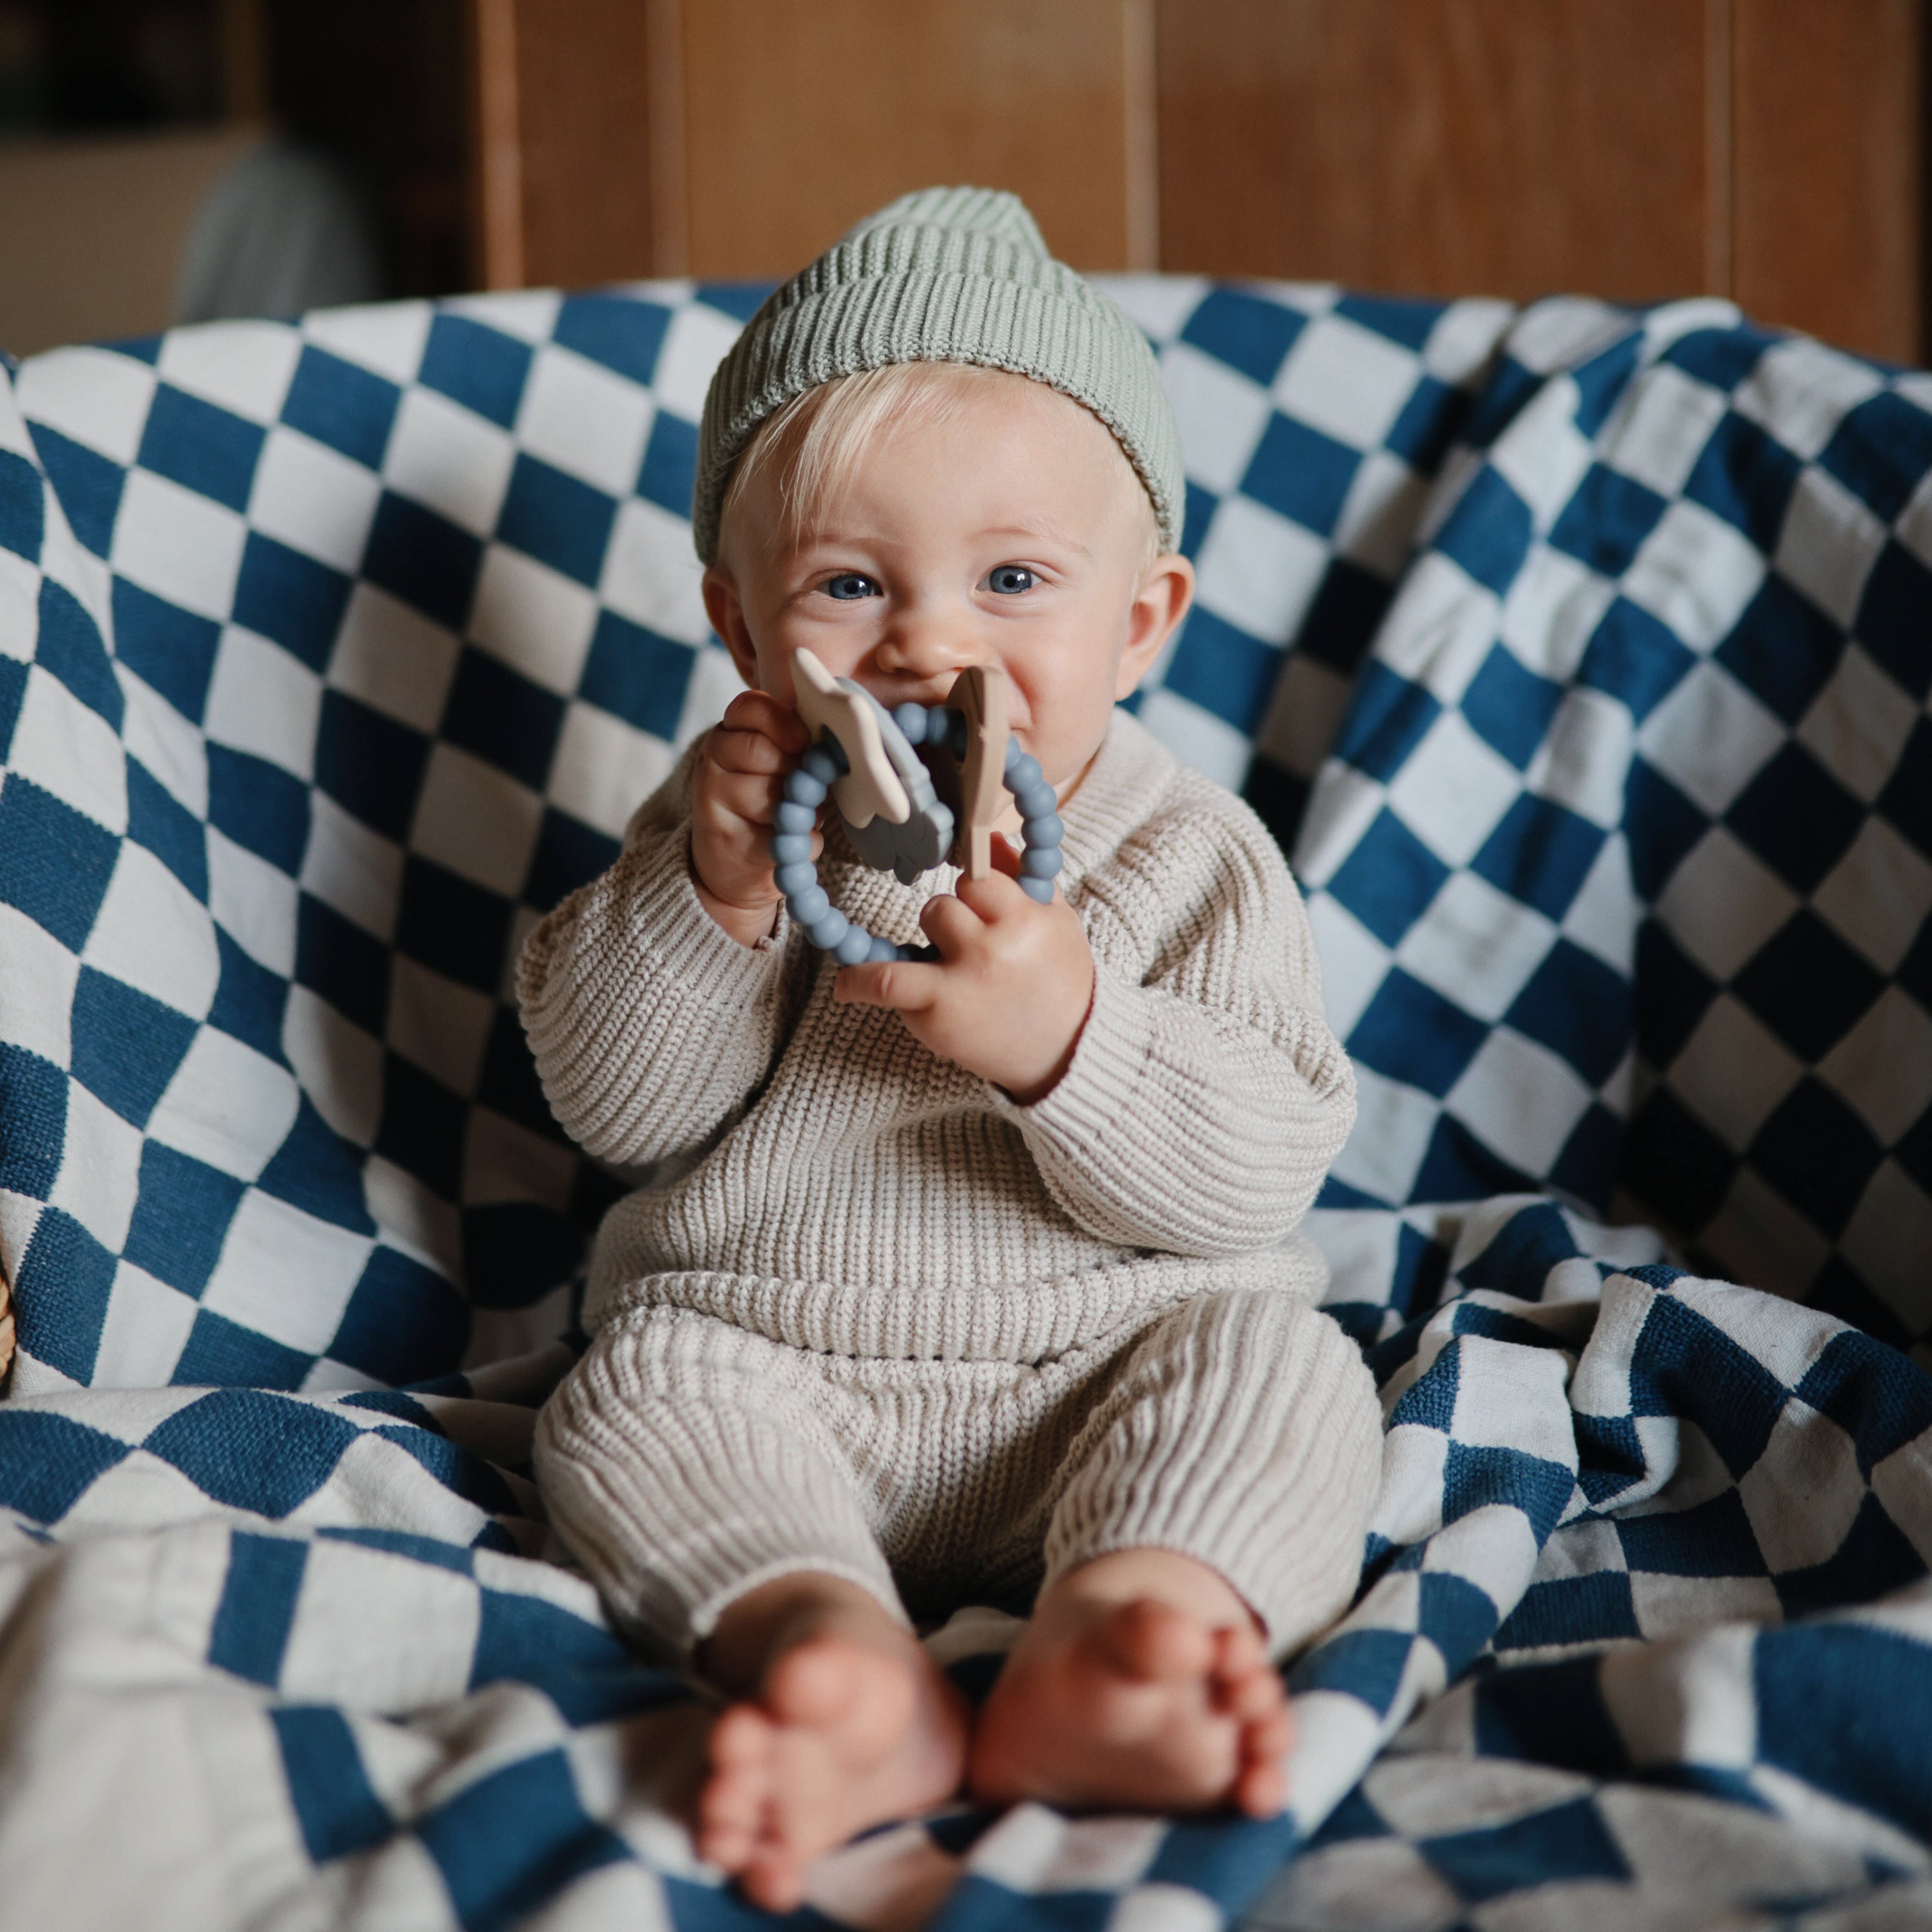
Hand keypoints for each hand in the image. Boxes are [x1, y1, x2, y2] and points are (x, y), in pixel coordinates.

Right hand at [692, 692, 813, 946]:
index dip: (781, 720)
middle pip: (759, 750)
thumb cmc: (773, 804)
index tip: (803, 740)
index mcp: (731, 731)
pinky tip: (791, 842)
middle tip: (801, 787)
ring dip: (798, 809)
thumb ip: (802, 745)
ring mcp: (711, 797)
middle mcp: (713, 758)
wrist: (737, 863)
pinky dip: (801, 843)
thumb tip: (838, 741)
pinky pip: (779, 835)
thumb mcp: (786, 765)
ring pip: (768, 794)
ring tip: (797, 816)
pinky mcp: (723, 836)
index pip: (749, 706)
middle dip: (792, 770)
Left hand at [833, 836, 1094, 1102]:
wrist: (1068, 1050)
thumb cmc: (1060, 981)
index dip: (973, 892)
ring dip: (929, 942)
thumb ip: (1021, 877)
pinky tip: (844, 986)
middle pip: (946, 902)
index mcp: (1029, 919)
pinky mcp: (939, 1012)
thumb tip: (991, 836)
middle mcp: (996, 945)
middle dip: (952, 921)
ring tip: (944, 968)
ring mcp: (964, 979)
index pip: (978, 878)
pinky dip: (857, 981)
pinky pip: (884, 981)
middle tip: (971, 950)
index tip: (974, 907)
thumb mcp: (1056, 921)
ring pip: (924, 922)